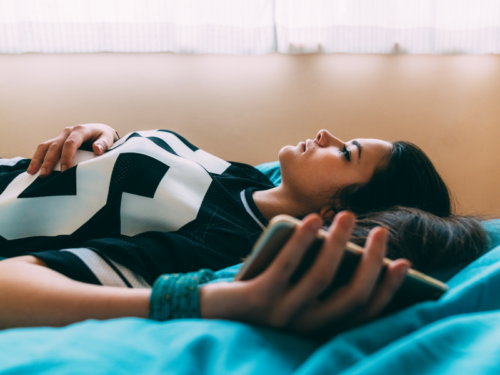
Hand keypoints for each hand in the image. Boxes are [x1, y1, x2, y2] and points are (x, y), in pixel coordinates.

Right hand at [27, 123, 118, 176]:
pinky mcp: (57, 142)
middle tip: (45, 175)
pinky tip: (33, 169)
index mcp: (80, 130)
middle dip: (49, 161)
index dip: (67, 157)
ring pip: (46, 146)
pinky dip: (38, 158)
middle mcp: (68, 132)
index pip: (71, 143)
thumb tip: (97, 149)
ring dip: (38, 159)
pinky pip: (45, 148)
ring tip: (32, 172)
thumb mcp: (108, 138)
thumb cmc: (104, 136)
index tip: (66, 170)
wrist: (100, 131)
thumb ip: (104, 143)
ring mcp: (61, 136)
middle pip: (55, 146)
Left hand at [199, 212, 409, 337]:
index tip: (404, 262)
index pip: (364, 312)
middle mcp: (307, 326)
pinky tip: (310, 221)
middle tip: (382, 232)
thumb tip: (349, 249)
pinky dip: (302, 241)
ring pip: (322, 277)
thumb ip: (320, 281)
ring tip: (347, 216)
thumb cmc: (264, 296)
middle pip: (351, 295)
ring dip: (339, 243)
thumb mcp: (296, 294)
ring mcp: (283, 314)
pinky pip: (286, 267)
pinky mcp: (260, 299)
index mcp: (320, 327)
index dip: (387, 289)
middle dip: (372, 262)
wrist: (215, 313)